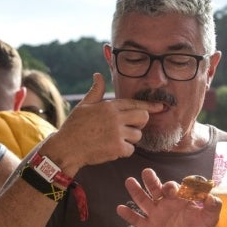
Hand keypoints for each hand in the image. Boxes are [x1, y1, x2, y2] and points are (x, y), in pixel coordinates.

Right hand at [40, 73, 163, 174]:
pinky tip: (111, 149)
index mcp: (109, 106)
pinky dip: (123, 151)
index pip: (135, 103)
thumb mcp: (84, 105)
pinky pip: (131, 149)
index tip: (161, 106)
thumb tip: (98, 75)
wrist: (66, 148)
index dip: (149, 105)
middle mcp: (115, 117)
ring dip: (129, 139)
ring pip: (137, 135)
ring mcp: (117, 132)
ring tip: (112, 139)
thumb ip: (96, 91)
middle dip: (140, 123)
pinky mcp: (117, 147)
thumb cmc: (74, 127)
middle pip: (143, 117)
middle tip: (129, 127)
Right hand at [116, 168, 220, 226]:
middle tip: (147, 172)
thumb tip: (212, 196)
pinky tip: (120, 208)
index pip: (174, 188)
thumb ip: (212, 206)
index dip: (172, 187)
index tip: (170, 190)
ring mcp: (156, 215)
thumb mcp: (210, 219)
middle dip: (151, 181)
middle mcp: (166, 204)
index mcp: (180, 200)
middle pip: (156, 189)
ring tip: (129, 181)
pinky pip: (137, 220)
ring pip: (144, 201)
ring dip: (136, 192)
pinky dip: (128, 215)